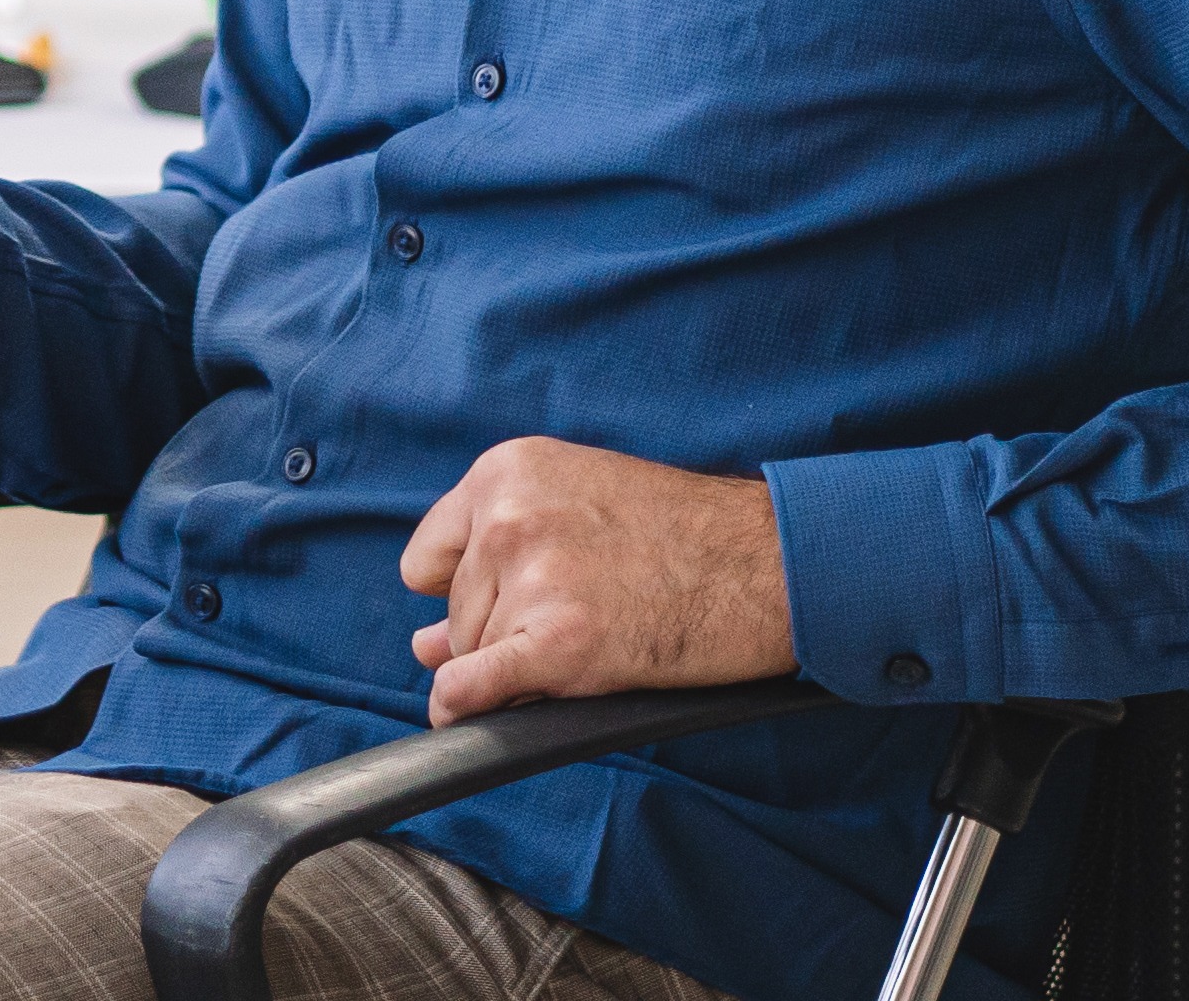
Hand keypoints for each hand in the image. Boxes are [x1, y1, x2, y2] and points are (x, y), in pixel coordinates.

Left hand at [395, 435, 797, 725]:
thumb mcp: (577, 512)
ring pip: (475, 652)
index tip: (501, 603)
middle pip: (456, 612)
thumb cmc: (684, 535)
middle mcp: (506, 517)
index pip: (430, 559)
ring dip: (518, 665)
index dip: (463, 592)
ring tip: (593, 638)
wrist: (767, 563)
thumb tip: (421, 645)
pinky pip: (475, 688)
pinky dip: (463, 709)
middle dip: (499, 631)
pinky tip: (462, 718)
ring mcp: (531, 577)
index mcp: (504, 470)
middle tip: (579, 618)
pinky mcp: (560, 641)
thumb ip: (491, 567)